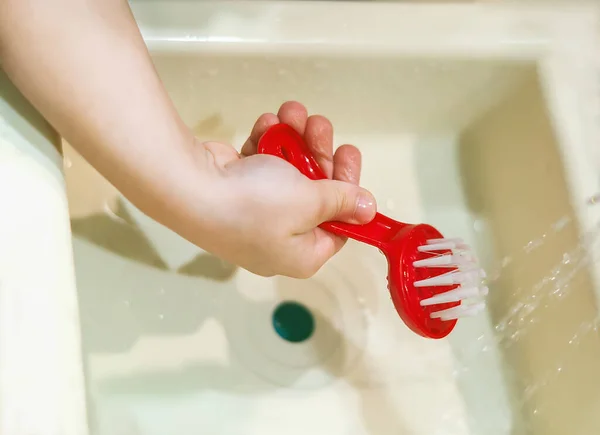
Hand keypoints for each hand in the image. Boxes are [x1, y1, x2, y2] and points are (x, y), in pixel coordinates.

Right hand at [183, 101, 376, 277]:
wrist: (188, 186)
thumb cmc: (254, 203)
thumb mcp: (309, 200)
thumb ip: (342, 200)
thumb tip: (368, 210)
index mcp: (301, 254)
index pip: (339, 227)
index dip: (349, 191)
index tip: (349, 157)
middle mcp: (280, 238)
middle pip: (315, 195)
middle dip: (319, 154)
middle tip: (322, 127)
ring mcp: (255, 213)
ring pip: (288, 174)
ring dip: (294, 140)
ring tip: (293, 112)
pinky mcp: (236, 190)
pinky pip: (262, 167)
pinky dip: (267, 144)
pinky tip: (268, 122)